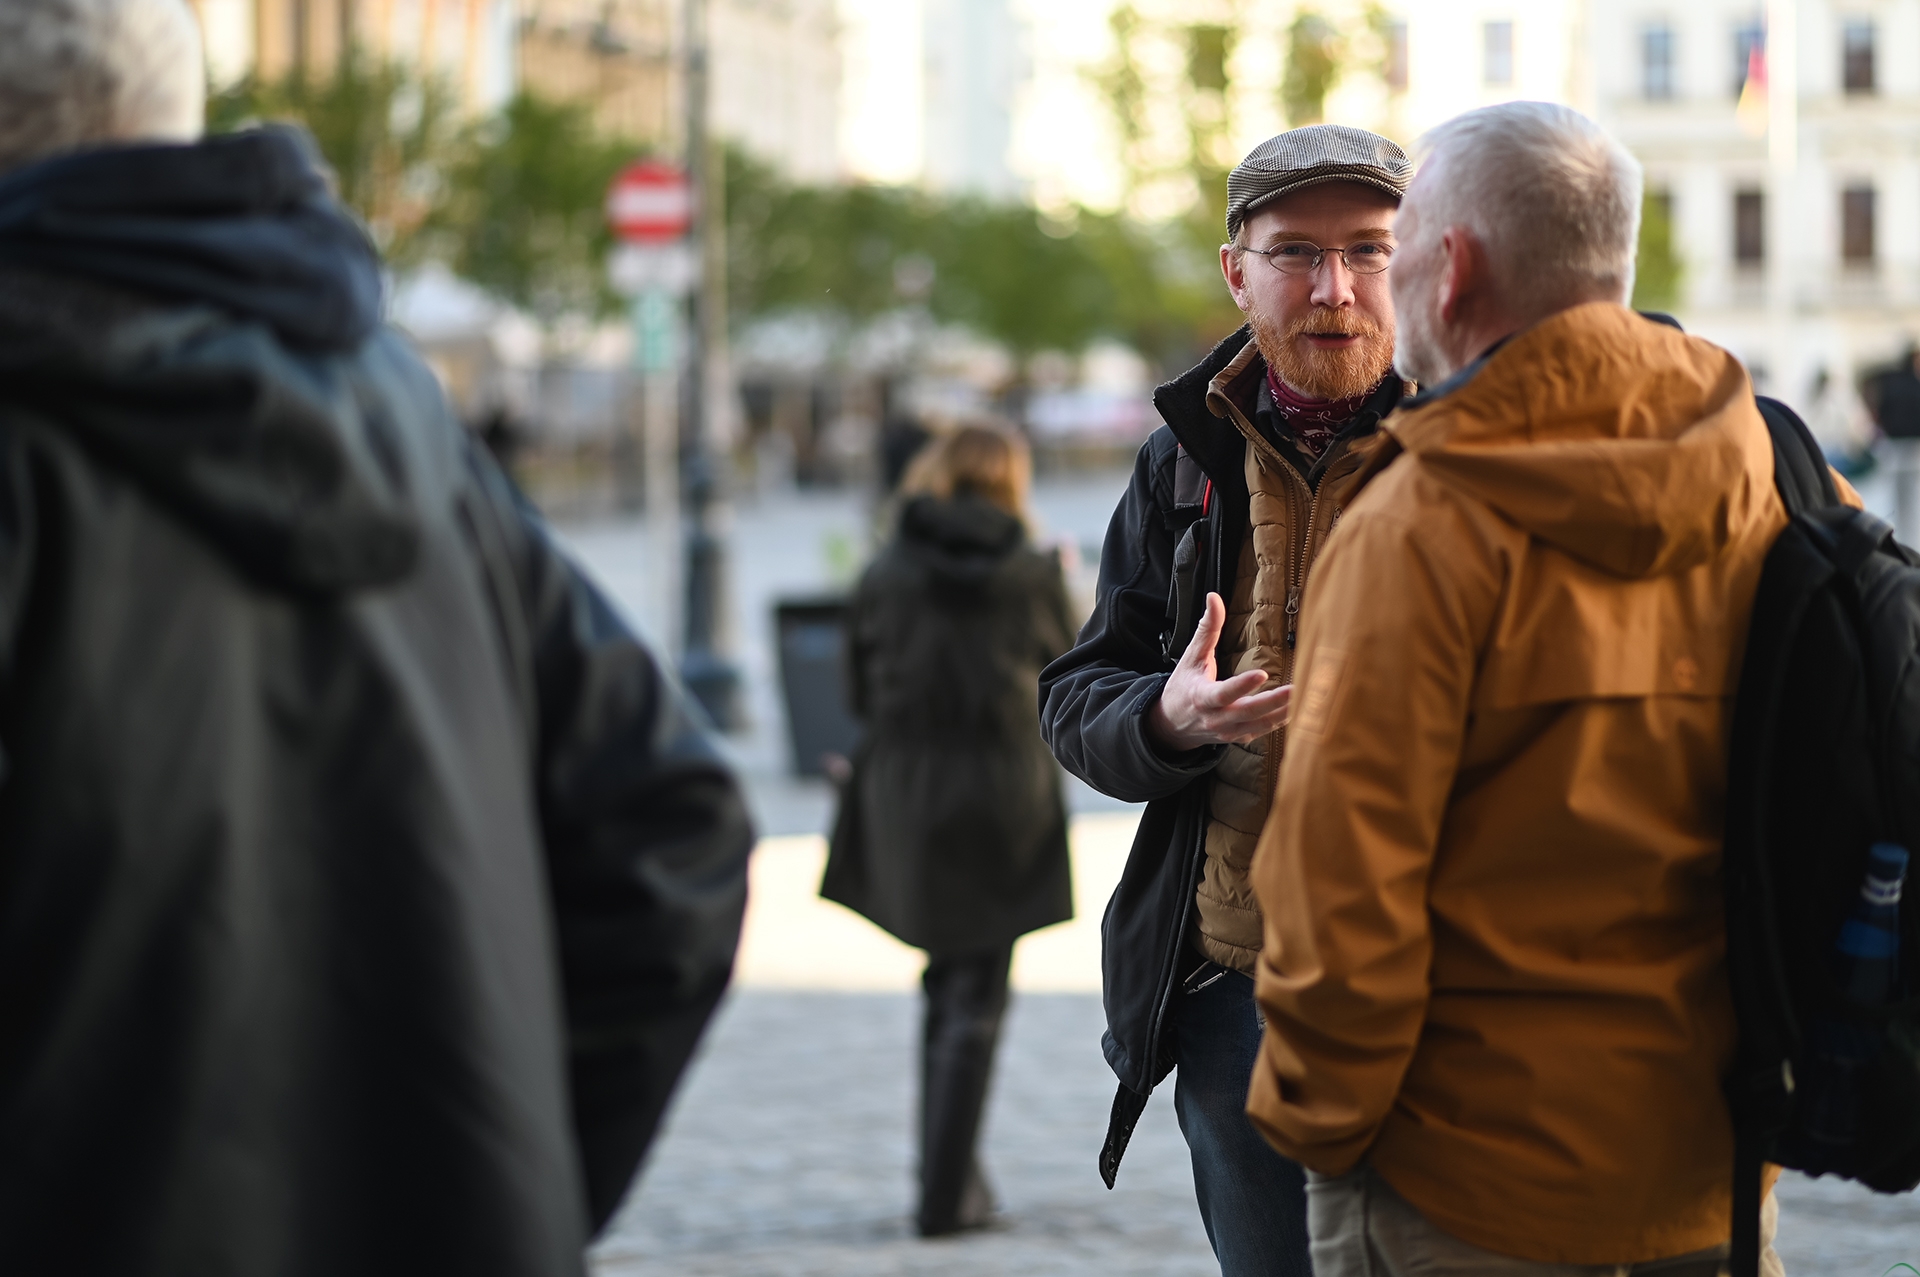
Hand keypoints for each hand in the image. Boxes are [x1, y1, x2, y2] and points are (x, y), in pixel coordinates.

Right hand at [1146, 592, 1291, 751]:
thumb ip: (1206, 629)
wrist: (1173, 725)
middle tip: (1297, 689)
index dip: (1242, 685)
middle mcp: (1217, 718)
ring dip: (1285, 712)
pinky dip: (1282, 721)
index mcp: (1202, 697)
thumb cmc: (1183, 688)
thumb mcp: (1191, 657)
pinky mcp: (1240, 737)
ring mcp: (1229, 731)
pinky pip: (1264, 731)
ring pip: (1261, 725)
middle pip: (1249, 712)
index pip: (1224, 693)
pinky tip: (1301, 709)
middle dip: (1274, 701)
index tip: (1261, 673)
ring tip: (1308, 698)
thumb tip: (1214, 598)